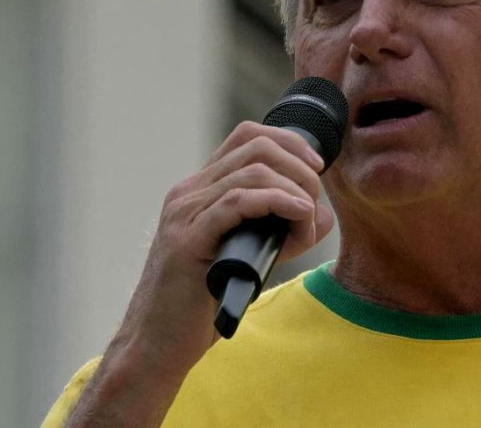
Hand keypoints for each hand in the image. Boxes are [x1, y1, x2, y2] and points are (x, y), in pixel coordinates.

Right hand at [64, 122, 334, 427]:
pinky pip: (237, 203)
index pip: (248, 136)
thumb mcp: (251, 256)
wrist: (158, 344)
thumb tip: (322, 213)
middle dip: (299, 167)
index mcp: (200, 190)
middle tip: (315, 199)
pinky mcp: (187, 240)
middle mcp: (188, 193)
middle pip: (256, 147)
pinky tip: (299, 215)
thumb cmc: (202, 303)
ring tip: (308, 216)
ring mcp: (184, 213)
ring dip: (294, 190)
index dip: (290, 142)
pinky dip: (277, 202)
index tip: (316, 167)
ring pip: (252, 172)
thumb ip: (284, 231)